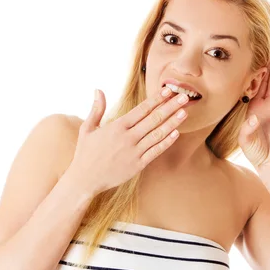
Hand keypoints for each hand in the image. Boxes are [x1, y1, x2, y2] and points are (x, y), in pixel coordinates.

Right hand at [69, 87, 189, 192]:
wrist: (85, 180)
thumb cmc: (86, 153)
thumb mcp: (87, 129)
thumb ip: (96, 109)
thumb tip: (98, 90)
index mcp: (117, 126)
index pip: (142, 109)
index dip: (157, 99)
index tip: (168, 90)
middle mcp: (127, 138)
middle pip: (153, 119)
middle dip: (170, 107)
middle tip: (184, 97)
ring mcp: (134, 152)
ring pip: (157, 134)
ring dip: (173, 122)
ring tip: (184, 112)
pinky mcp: (138, 165)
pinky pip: (155, 151)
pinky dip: (166, 142)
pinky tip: (176, 133)